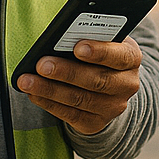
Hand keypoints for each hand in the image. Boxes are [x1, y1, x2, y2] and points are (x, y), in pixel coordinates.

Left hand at [16, 37, 141, 135]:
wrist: (110, 86)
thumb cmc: (99, 53)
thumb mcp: (103, 40)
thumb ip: (89, 36)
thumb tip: (59, 36)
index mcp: (131, 58)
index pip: (119, 56)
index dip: (99, 52)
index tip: (77, 47)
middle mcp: (126, 85)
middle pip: (96, 80)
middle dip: (66, 72)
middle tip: (41, 64)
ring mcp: (112, 107)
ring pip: (80, 99)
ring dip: (50, 90)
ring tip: (27, 81)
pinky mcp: (96, 123)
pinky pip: (70, 115)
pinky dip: (49, 103)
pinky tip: (33, 94)